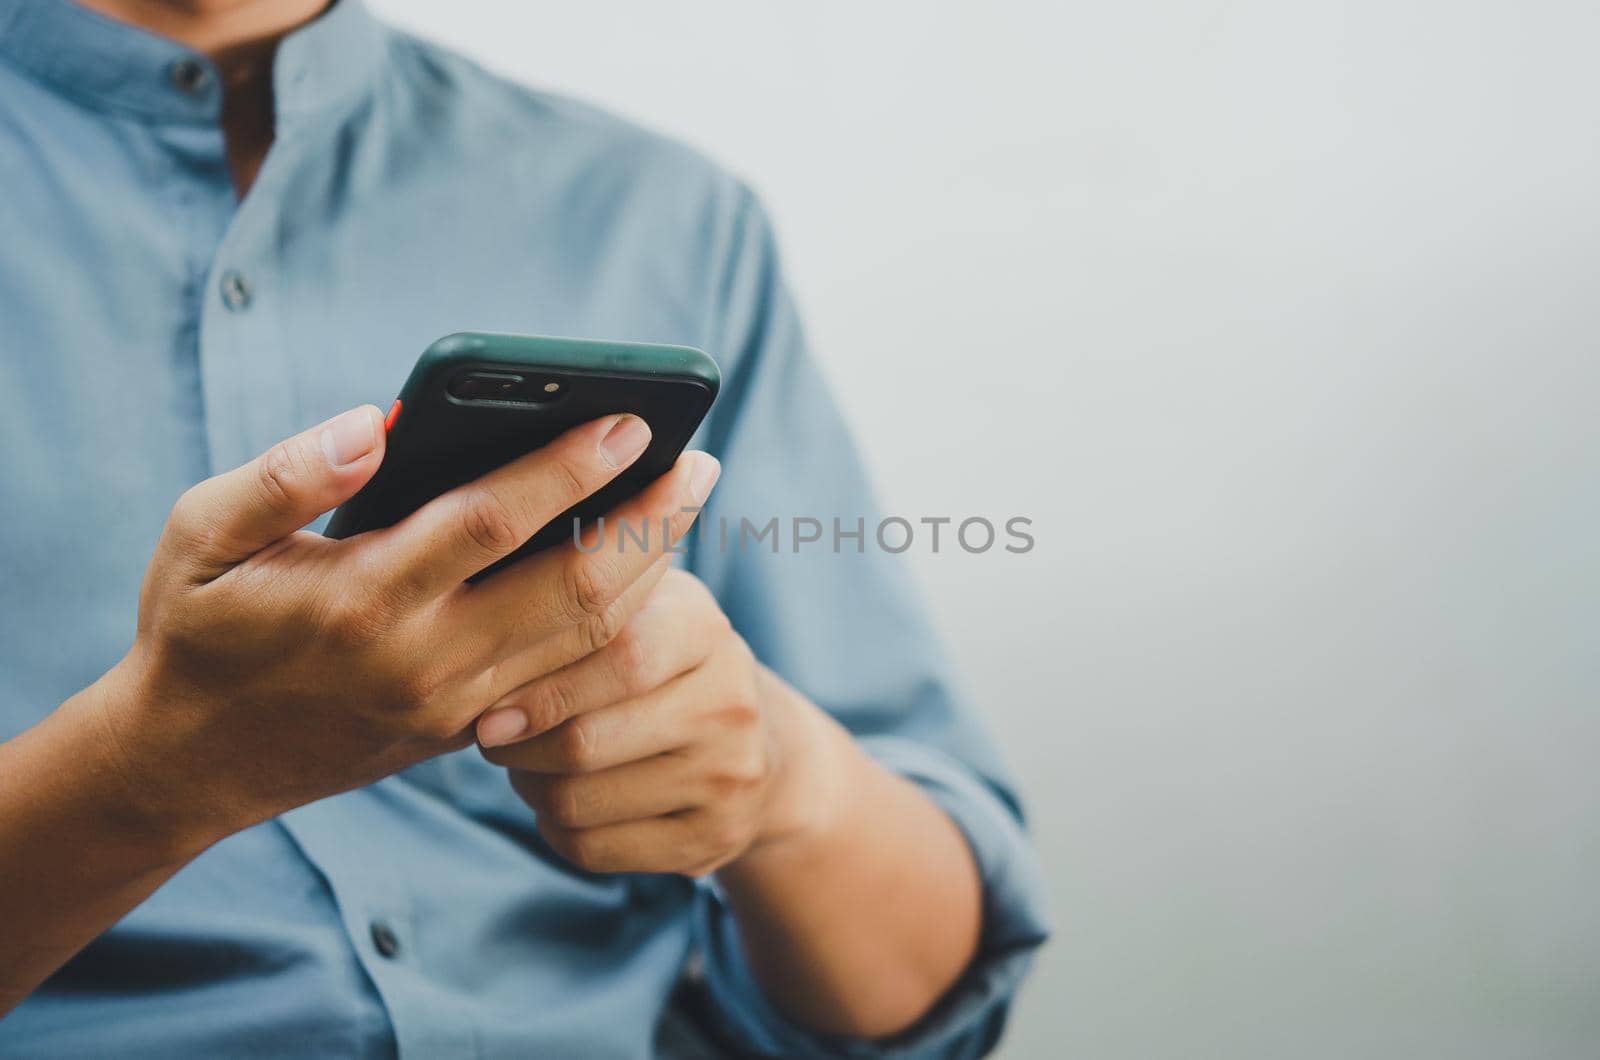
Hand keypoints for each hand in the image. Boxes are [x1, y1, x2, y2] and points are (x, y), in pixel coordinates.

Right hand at [95, 406, 715, 853]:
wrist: (193, 763)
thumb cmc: (197, 629)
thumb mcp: (200, 537)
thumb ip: (284, 475)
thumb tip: (373, 424)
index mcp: (361, 600)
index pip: (492, 522)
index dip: (568, 467)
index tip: (630, 418)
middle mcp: (425, 662)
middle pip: (575, 590)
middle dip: (649, 520)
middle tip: (701, 460)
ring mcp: (457, 707)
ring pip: (589, 640)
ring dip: (651, 569)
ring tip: (686, 503)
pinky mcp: (471, 731)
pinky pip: (571, 674)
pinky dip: (620, 618)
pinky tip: (644, 565)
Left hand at [477, 568, 840, 876]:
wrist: (761, 742)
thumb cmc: (664, 660)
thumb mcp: (642, 605)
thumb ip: (578, 594)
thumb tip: (486, 603)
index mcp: (704, 629)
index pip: (617, 657)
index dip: (540, 689)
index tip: (486, 708)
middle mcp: (729, 702)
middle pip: (586, 743)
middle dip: (518, 747)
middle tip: (492, 737)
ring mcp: (728, 776)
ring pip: (578, 803)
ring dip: (529, 787)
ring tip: (525, 763)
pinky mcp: (713, 839)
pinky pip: (593, 850)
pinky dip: (554, 828)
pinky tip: (559, 800)